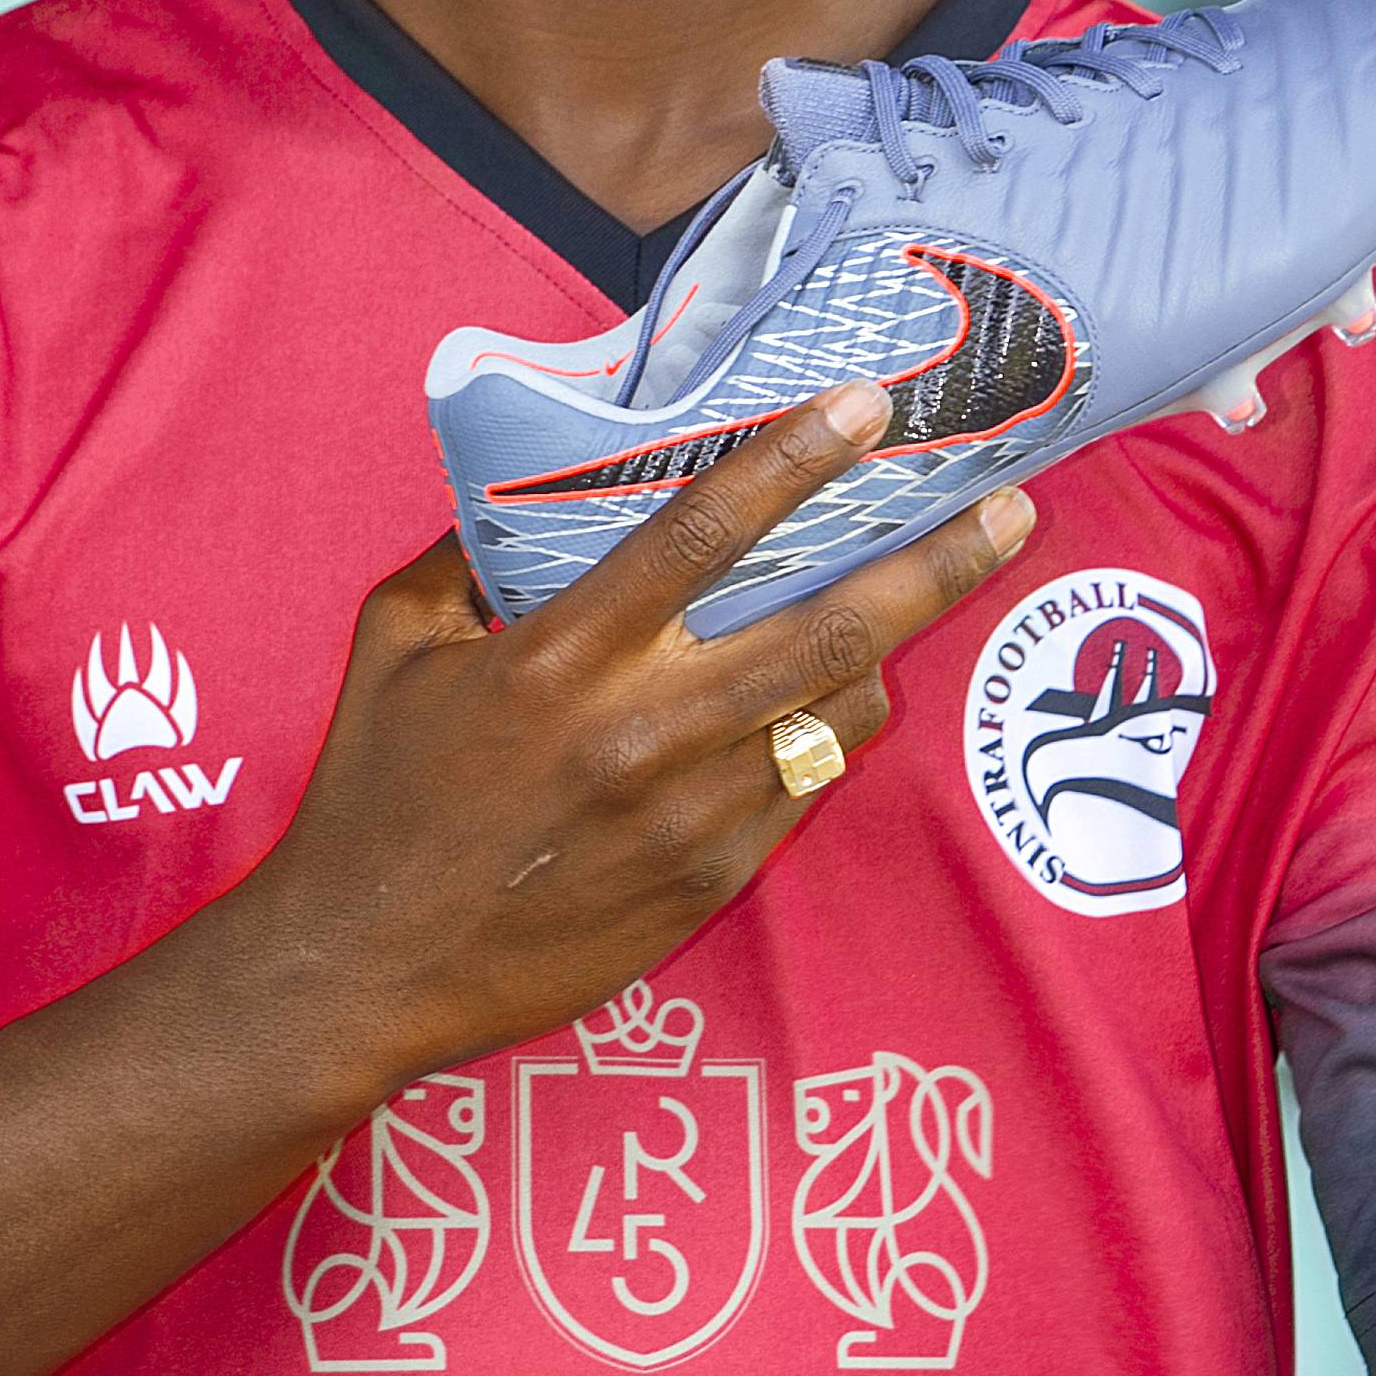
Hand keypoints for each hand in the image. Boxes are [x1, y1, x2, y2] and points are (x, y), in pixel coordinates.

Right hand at [247, 381, 1033, 1108]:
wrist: (363, 970)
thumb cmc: (370, 797)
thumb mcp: (392, 645)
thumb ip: (463, 556)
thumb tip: (526, 486)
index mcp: (561, 656)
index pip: (704, 533)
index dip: (798, 459)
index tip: (872, 405)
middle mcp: (642, 731)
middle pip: (829, 630)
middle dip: (937, 564)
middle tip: (1013, 513)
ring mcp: (687, 816)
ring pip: (840, 717)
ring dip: (884, 656)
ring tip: (910, 609)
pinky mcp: (706, 882)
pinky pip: (800, 791)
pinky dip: (821, 741)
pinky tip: (825, 711)